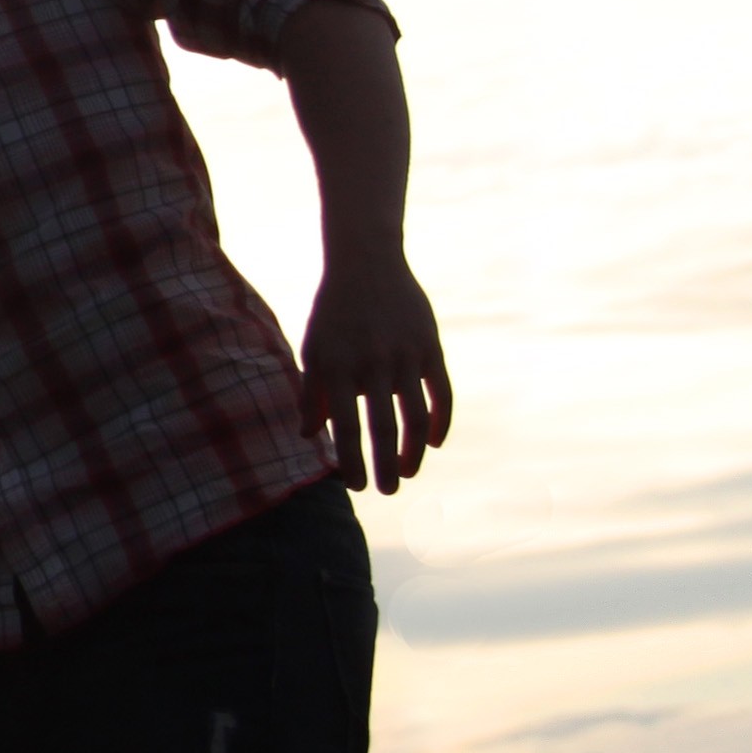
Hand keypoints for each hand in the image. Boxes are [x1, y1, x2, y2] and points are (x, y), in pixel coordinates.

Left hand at [301, 253, 451, 491]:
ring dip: (414, 451)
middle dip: (387, 466)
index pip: (346, 426)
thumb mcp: (313, 349)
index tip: (356, 486)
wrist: (366, 262)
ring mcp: (406, 355)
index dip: (352, 461)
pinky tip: (432, 443)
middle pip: (384, 428)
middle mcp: (373, 363)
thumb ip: (311, 393)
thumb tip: (309, 437)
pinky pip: (442, 393)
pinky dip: (440, 422)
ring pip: (416, 416)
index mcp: (338, 367)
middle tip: (388, 491)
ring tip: (408, 472)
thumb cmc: (333, 312)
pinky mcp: (431, 346)